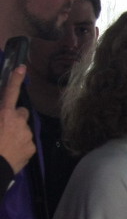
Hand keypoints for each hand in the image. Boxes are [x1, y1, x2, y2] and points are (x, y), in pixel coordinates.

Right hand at [0, 60, 34, 177]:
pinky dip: (21, 144)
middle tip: (4, 126)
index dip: (15, 79)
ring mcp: (27, 135)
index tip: (22, 68)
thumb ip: (0, 113)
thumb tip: (4, 113)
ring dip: (17, 131)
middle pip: (21, 112)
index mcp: (4, 114)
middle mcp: (19, 122)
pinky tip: (11, 151)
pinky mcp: (32, 148)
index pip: (10, 92)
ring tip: (5, 142)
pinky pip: (27, 142)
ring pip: (24, 128)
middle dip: (15, 116)